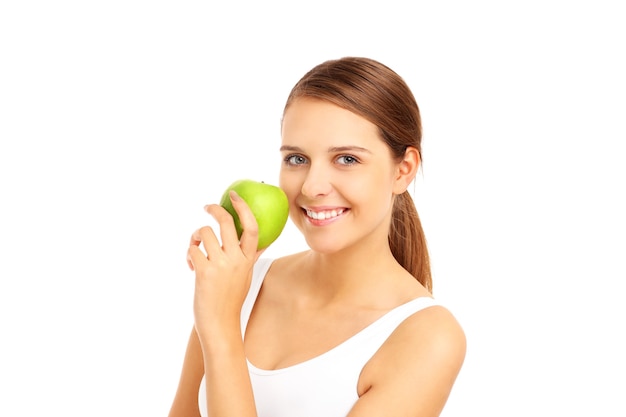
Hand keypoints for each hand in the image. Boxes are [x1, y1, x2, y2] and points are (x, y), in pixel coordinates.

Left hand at [187, 191, 262, 342]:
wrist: (220, 324)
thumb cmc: (230, 300)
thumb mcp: (246, 275)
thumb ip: (249, 257)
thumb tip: (258, 242)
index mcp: (248, 259)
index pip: (252, 226)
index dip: (243, 207)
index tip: (233, 196)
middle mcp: (236, 259)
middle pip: (226, 222)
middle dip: (214, 209)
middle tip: (207, 207)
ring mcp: (220, 264)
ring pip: (205, 232)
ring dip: (196, 236)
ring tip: (195, 248)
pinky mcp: (204, 271)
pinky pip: (193, 249)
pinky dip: (189, 253)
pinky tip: (191, 265)